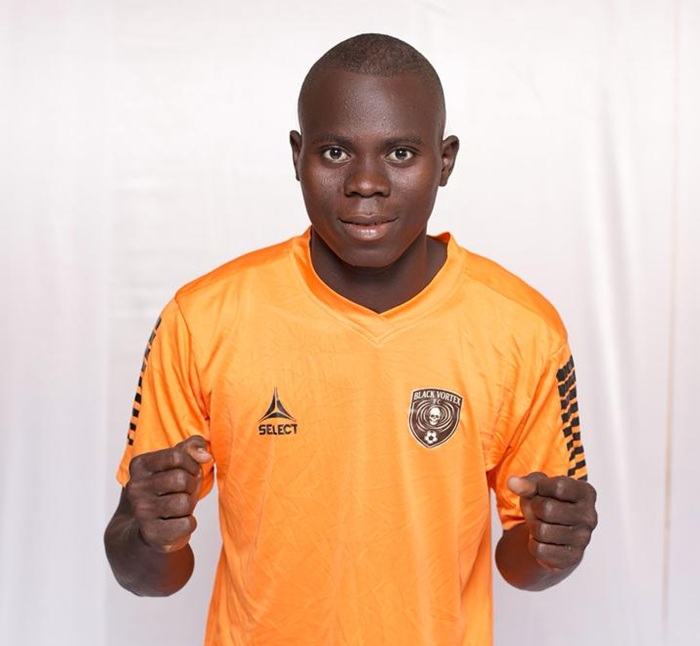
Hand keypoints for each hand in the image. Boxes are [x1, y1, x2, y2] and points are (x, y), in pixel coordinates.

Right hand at [125, 435, 211, 553]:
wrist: (151, 526)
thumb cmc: (170, 489)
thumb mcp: (181, 463)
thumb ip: (193, 447)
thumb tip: (205, 455)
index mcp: (140, 464)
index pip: (177, 455)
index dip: (191, 464)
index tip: (188, 471)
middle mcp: (134, 487)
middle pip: (181, 479)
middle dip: (191, 485)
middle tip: (184, 491)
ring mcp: (141, 512)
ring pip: (184, 503)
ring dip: (190, 505)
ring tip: (179, 507)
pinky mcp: (151, 534)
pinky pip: (186, 524)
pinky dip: (189, 523)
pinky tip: (177, 522)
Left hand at [507, 472, 596, 571]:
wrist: (551, 532)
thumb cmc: (547, 502)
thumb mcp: (537, 487)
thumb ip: (527, 483)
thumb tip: (513, 483)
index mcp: (586, 493)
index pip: (559, 487)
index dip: (541, 487)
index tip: (541, 490)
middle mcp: (590, 517)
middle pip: (547, 509)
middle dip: (535, 509)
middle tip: (539, 511)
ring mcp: (583, 540)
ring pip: (541, 531)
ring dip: (534, 527)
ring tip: (542, 524)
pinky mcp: (572, 558)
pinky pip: (539, 550)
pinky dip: (534, 544)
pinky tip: (544, 540)